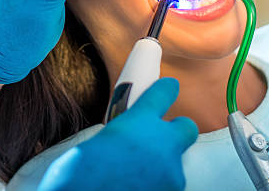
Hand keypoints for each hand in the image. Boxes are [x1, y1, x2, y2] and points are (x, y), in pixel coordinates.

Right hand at [37, 78, 197, 190]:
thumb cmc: (81, 172)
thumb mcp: (99, 140)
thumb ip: (121, 135)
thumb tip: (125, 141)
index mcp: (140, 119)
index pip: (164, 92)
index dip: (166, 89)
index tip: (168, 87)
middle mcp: (162, 143)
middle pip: (187, 127)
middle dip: (177, 131)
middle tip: (159, 140)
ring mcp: (171, 173)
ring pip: (176, 163)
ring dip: (161, 166)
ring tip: (136, 174)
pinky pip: (169, 186)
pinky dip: (157, 186)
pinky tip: (137, 187)